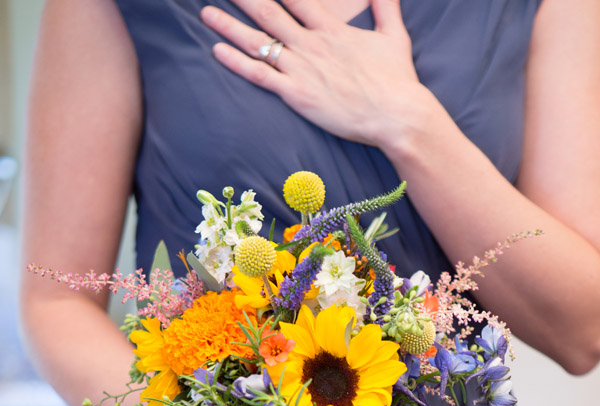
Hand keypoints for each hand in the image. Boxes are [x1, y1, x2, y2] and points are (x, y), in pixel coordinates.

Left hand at [200, 0, 422, 148]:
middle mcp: (312, 43)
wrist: (396, 115)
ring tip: (206, 14)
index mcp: (332, 28)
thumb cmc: (398, 81)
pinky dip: (238, 62)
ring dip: (230, 26)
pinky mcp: (297, 94)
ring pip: (258, 41)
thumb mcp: (395, 36)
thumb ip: (386, 7)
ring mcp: (302, 68)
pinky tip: (218, 51)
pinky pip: (260, 75)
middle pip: (269, 12)